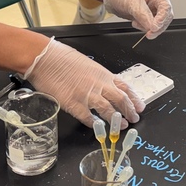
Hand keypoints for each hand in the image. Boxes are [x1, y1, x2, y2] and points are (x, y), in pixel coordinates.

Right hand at [24, 38, 142, 126]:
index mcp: (103, 74)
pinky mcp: (74, 104)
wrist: (45, 58)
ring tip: (122, 126)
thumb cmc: (62, 58)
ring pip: (108, 110)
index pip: (125, 87)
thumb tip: (103, 86)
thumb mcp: (87, 64)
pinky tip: (97, 128)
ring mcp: (88, 95)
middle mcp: (99, 84)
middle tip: (134, 119)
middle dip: (130, 111)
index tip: (140, 106)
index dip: (134, 98)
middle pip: (121, 100)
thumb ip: (97, 77)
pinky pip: (88, 118)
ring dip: (116, 120)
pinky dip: (94, 124)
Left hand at [103, 0, 173, 38]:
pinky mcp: (149, 17)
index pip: (166, 7)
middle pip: (166, 17)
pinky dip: (144, 28)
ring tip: (136, 23)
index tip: (154, 28)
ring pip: (160, 24)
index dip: (162, 19)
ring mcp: (154, 9)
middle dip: (158, 27)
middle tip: (149, 34)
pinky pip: (152, 26)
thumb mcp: (132, 4)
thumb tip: (152, 27)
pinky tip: (136, 23)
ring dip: (149, 28)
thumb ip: (143, 15)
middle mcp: (157, 1)